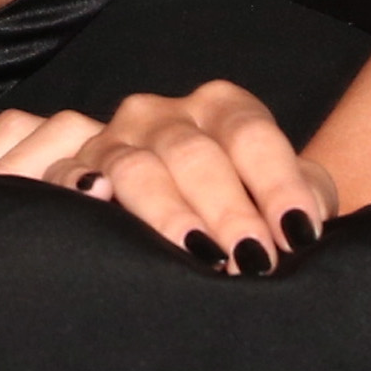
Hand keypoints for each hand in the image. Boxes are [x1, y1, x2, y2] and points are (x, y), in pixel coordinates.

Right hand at [0, 81, 339, 273]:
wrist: (205, 208)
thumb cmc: (255, 208)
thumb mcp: (289, 200)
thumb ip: (303, 202)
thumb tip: (299, 230)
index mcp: (223, 109)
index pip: (251, 135)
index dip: (276, 183)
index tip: (298, 235)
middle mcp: (165, 114)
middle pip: (194, 153)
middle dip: (226, 210)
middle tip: (252, 262)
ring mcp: (116, 137)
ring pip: (136, 167)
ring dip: (167, 213)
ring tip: (198, 255)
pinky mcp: (78, 168)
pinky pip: (67, 172)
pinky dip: (77, 186)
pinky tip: (94, 200)